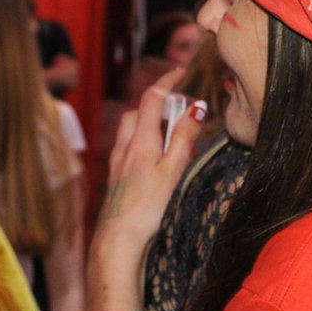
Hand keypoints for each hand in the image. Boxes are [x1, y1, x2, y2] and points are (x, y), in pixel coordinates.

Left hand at [88, 73, 206, 310]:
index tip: (183, 71)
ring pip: (132, 129)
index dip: (168, 81)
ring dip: (151, 124)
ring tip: (173, 140)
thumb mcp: (172, 170)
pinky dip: (144, 142)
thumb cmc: (147, 207)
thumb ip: (183, 138)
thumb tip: (195, 108)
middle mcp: (125, 145)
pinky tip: (156, 161)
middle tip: (183, 114)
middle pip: (140, 111)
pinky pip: (130, 147)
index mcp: (140, 140)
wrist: (117, 239)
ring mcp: (118, 161)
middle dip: (160, 104)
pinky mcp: (116, 176)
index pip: (152, 98)